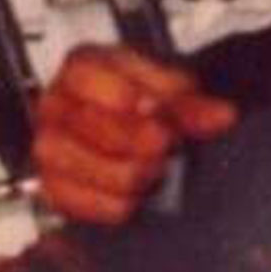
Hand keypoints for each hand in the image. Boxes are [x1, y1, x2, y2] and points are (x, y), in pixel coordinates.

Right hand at [33, 45, 238, 224]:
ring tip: (155, 167)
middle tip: (166, 144)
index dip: (126, 97)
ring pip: (90, 168)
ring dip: (134, 173)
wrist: (130, 126)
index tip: (155, 110)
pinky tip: (136, 191)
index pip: (88, 78)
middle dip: (140, 140)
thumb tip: (221, 116)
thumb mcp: (172, 90)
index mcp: (81, 67)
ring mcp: (49, 147)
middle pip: (92, 126)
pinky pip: (83, 204)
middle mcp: (56, 104)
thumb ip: (194, 103)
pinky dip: (118, 203)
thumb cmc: (142, 99)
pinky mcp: (52, 187)